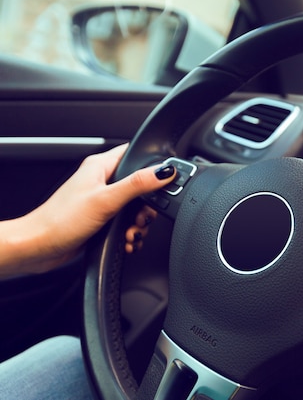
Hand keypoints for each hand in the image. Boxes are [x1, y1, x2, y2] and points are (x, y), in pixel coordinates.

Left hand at [3, 144, 175, 273]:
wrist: (39, 247)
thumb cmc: (60, 220)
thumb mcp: (106, 200)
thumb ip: (137, 184)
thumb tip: (164, 171)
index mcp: (100, 167)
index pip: (135, 155)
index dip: (153, 164)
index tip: (164, 181)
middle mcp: (101, 182)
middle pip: (140, 186)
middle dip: (146, 206)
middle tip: (142, 217)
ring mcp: (101, 201)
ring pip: (135, 207)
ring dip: (138, 223)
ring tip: (132, 232)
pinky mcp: (101, 219)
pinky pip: (126, 222)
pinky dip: (130, 233)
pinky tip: (127, 240)